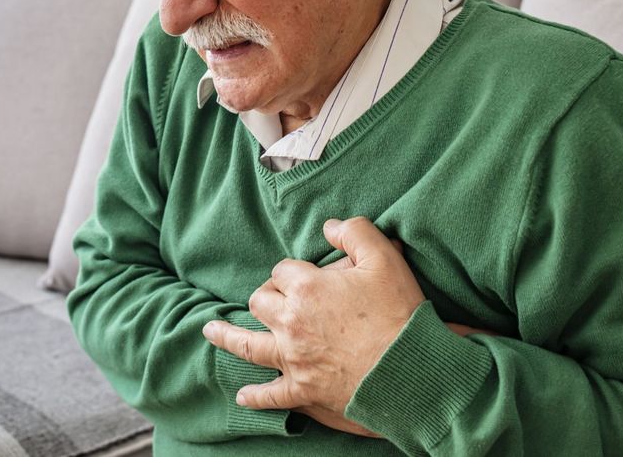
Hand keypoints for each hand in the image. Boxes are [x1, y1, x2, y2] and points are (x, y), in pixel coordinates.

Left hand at [202, 217, 426, 435]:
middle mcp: (291, 322)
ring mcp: (293, 357)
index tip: (310, 277)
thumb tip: (329, 226)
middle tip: (277, 298)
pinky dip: (256, 396)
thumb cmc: (400, 313)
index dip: (294, 272)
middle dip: (266, 296)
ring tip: (210, 330)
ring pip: (247, 344)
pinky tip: (243, 395)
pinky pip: (271, 394)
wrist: (411, 369)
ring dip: (227, 336)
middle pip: (260, 301)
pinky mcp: (303, 388)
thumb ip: (355, 232)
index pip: (282, 270)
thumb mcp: (385, 259)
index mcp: (306, 288)